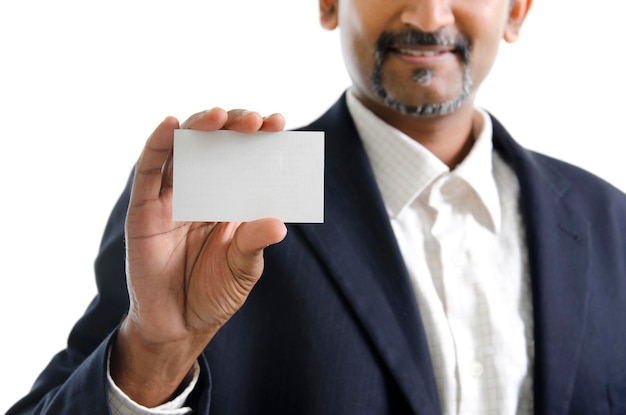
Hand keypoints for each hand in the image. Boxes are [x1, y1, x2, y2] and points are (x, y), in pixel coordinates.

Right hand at [111, 108, 286, 405]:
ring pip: (183, 150)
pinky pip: (148, 171)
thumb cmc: (214, 293)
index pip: (245, 160)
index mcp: (229, 201)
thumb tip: (278, 224)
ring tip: (222, 116)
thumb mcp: (242, 269)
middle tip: (257, 121)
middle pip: (215, 146)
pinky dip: (158, 144)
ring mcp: (171, 198)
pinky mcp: (143, 210)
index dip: (260, 139)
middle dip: (235, 127)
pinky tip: (172, 125)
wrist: (178, 325)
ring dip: (200, 127)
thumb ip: (253, 244)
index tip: (280, 123)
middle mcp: (201, 192)